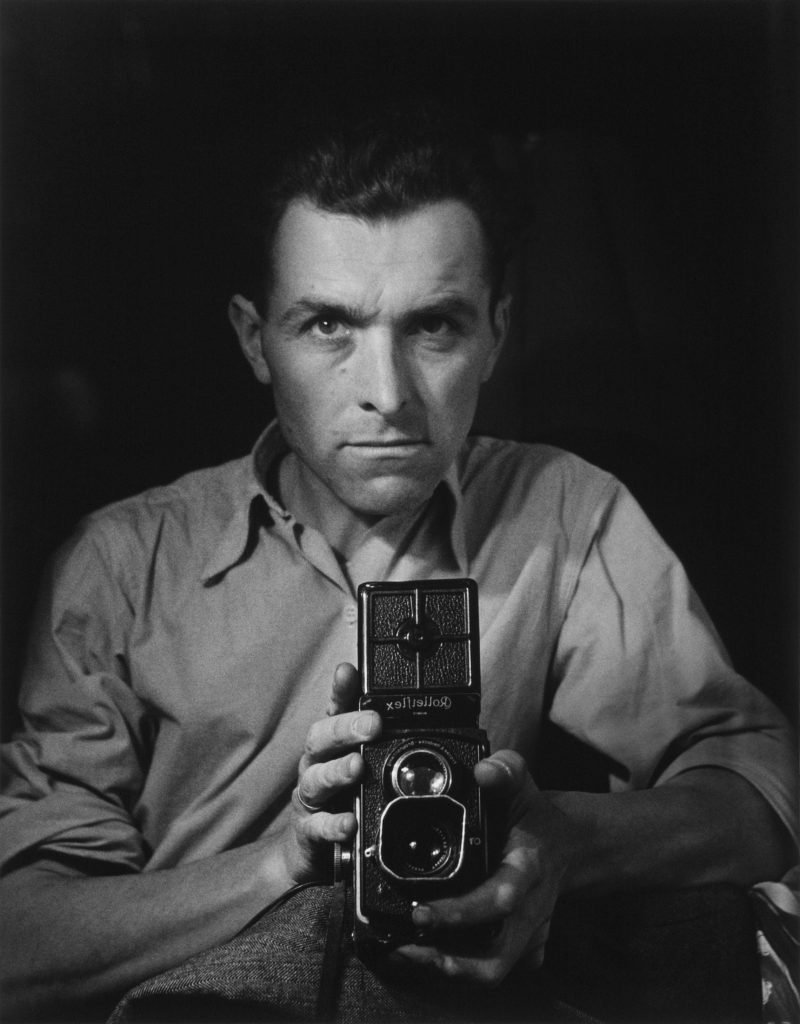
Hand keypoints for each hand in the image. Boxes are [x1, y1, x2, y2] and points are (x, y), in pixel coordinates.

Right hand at [281, 663, 381, 884]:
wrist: (308, 847)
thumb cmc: (339, 797)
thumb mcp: (359, 764)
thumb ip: (379, 741)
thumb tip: (410, 713)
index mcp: (331, 745)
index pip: (334, 710)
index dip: (340, 690)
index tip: (348, 671)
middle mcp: (316, 764)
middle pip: (320, 738)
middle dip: (345, 728)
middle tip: (372, 724)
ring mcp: (310, 797)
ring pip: (316, 779)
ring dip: (337, 771)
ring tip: (357, 767)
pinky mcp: (309, 830)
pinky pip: (318, 827)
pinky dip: (334, 825)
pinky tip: (349, 823)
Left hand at [391, 750, 578, 985]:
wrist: (568, 845)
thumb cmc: (534, 815)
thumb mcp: (523, 784)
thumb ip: (505, 770)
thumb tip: (481, 771)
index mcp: (529, 868)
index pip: (499, 899)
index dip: (460, 912)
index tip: (420, 912)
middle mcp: (531, 909)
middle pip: (494, 955)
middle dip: (445, 958)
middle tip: (401, 945)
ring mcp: (528, 934)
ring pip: (490, 970)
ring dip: (444, 969)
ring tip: (401, 953)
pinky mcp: (522, 948)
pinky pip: (490, 969)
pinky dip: (456, 969)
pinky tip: (424, 955)